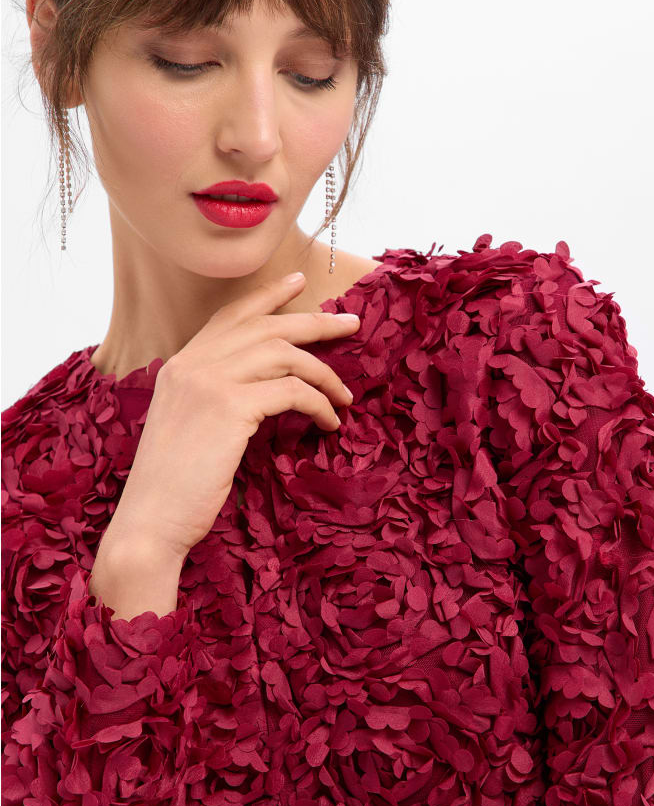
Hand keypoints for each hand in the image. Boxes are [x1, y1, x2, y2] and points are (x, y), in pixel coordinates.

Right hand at [103, 273, 359, 560]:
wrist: (150, 521)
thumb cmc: (174, 485)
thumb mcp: (190, 425)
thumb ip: (217, 395)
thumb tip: (267, 386)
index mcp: (181, 364)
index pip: (231, 315)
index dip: (268, 297)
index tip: (300, 284)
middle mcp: (193, 364)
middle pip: (266, 326)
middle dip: (315, 321)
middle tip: (351, 324)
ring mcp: (209, 382)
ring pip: (284, 354)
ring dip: (324, 373)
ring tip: (344, 397)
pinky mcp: (230, 407)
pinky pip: (291, 391)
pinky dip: (318, 404)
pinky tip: (329, 422)